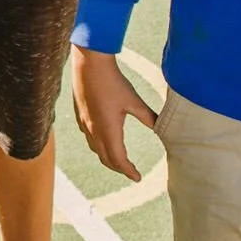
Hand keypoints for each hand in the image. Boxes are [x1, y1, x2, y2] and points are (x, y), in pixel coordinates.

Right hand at [71, 46, 157, 180]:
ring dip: (107, 157)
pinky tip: (102, 138)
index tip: (138, 178)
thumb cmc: (112, 81)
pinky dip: (97, 144)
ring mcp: (84, 122)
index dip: (128, 171)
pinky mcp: (79, 114)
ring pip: (95, 148)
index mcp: (108, 130)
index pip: (118, 160)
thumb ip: (148, 117)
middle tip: (130, 171)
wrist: (88, 62)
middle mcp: (94, 130)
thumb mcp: (133, 100)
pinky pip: (88, 137)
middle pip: (105, 158)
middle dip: (118, 167)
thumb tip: (161, 128)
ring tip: (118, 158)